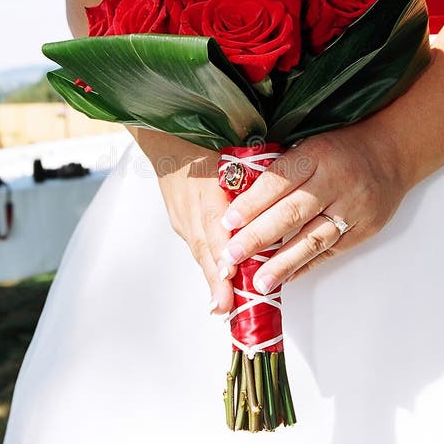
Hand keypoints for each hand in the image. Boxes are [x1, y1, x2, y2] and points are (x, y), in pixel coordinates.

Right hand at [133, 129, 234, 312]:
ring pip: (200, 251)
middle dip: (216, 280)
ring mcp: (182, 217)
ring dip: (211, 278)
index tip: (229, 277)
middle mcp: (191, 209)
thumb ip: (251, 175)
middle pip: (205, 250)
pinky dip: (208, 263)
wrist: (164, 135)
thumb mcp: (230, 152)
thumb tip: (279, 197)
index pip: (216, 228)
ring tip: (223, 305)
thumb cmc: (203, 139)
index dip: (223, 254)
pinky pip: (197, 245)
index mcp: (206, 190)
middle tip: (225, 307)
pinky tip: (219, 282)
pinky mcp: (180, 220)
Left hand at [214, 120, 409, 312]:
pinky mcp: (364, 228)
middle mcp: (336, 181)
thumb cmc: (340, 148)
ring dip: (282, 262)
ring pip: (312, 238)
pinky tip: (285, 276)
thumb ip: (280, 169)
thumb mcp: (310, 145)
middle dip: (258, 237)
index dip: (251, 203)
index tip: (228, 222)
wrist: (391, 152)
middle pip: (292, 212)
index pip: (278, 180)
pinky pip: (330, 250)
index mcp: (316, 154)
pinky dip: (305, 265)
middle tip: (232, 256)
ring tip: (259, 281)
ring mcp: (353, 207)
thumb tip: (238, 199)